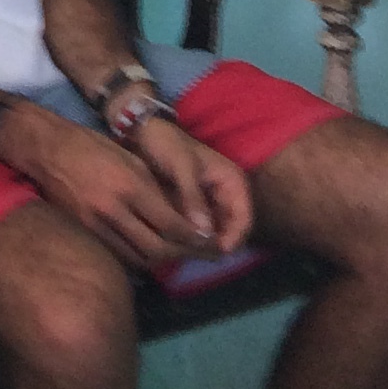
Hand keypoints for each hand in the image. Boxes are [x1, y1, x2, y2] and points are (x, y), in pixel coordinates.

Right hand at [0, 103, 219, 273]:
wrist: (47, 149)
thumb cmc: (92, 147)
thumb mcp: (130, 160)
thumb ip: (154, 191)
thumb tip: (180, 218)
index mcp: (129, 185)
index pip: (170, 223)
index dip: (194, 238)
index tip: (210, 242)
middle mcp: (113, 208)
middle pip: (157, 248)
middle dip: (183, 255)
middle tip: (200, 255)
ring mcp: (95, 223)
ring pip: (138, 258)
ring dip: (162, 261)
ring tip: (178, 256)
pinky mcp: (84, 232)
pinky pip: (118, 255)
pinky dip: (138, 259)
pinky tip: (149, 254)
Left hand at [130, 115, 250, 253]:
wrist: (143, 132)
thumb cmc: (167, 143)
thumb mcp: (181, 167)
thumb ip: (192, 197)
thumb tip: (205, 233)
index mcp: (232, 182)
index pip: (244, 220)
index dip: (232, 239)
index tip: (213, 251)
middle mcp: (226, 195)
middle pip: (229, 231)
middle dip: (214, 245)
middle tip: (193, 256)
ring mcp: (210, 203)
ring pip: (213, 233)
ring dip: (201, 244)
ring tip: (182, 251)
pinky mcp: (193, 208)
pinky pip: (197, 229)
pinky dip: (189, 237)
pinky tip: (175, 244)